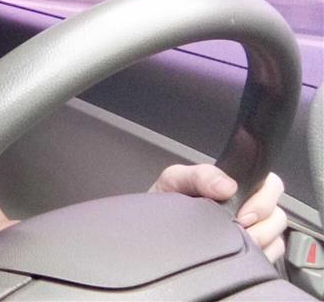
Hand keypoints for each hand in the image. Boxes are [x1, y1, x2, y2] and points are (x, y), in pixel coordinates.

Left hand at [149, 164, 286, 262]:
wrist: (151, 229)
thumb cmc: (164, 201)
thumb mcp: (175, 180)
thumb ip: (200, 175)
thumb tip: (227, 186)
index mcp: (234, 185)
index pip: (269, 183)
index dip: (264, 196)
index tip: (245, 211)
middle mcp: (247, 205)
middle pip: (277, 211)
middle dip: (262, 221)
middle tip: (238, 226)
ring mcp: (251, 229)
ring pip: (276, 234)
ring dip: (260, 238)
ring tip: (235, 241)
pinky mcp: (251, 251)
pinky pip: (272, 253)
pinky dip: (260, 254)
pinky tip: (239, 253)